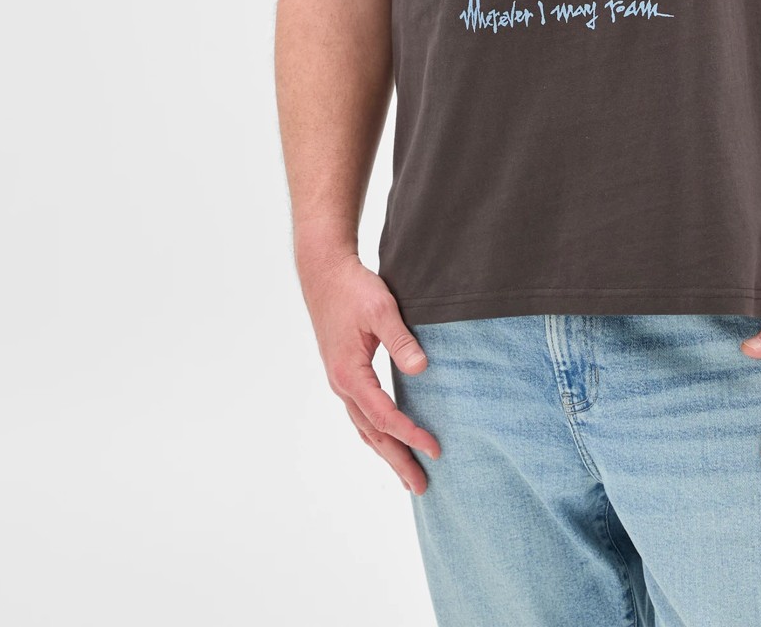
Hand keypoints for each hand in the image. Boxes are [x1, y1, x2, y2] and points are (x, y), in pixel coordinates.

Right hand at [296, 242, 441, 494]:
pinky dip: (376, 433)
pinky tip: (388, 440)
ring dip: (386, 453)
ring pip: (365, 428)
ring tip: (408, 476)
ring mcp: (342, 382)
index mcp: (351, 374)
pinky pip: (361, 414)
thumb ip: (401, 340)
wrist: (324, 274)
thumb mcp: (381, 309)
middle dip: (397, 461)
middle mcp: (343, 385)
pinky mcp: (345, 375)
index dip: (411, 435)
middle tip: (422, 487)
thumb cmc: (353, 289)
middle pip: (372, 434)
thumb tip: (421, 369)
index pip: (385, 416)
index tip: (436, 449)